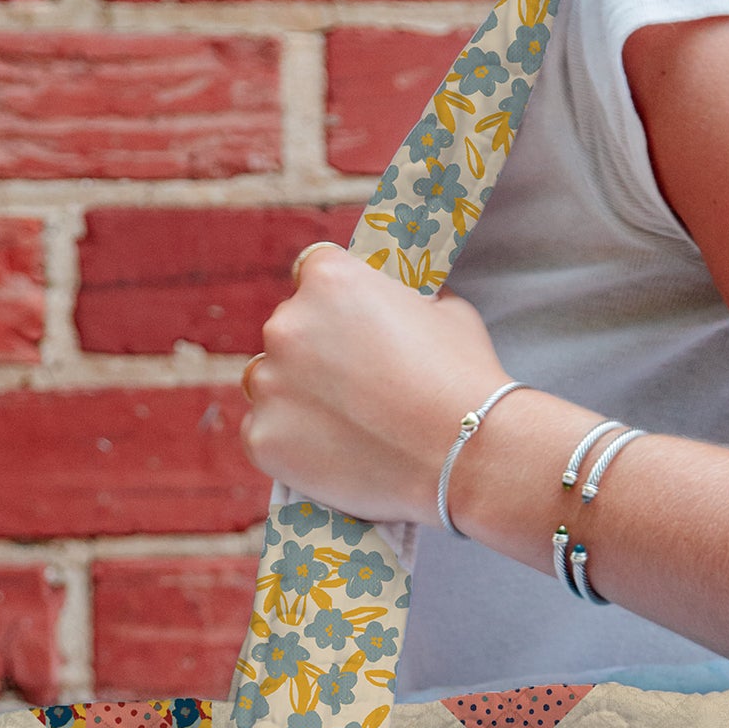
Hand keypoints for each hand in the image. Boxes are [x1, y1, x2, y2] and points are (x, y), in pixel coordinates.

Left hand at [239, 244, 508, 524]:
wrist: (466, 453)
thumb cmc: (462, 378)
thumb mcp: (445, 310)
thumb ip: (404, 299)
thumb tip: (401, 302)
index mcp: (328, 280)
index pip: (312, 274)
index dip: (333, 302)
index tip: (349, 325)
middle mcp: (286, 324)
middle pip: (287, 331)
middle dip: (313, 352)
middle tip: (357, 385)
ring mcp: (270, 384)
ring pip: (268, 382)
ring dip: (294, 395)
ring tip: (345, 422)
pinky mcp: (262, 438)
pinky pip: (264, 433)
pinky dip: (290, 443)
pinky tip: (333, 453)